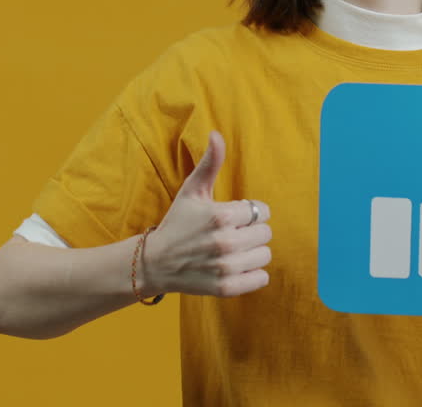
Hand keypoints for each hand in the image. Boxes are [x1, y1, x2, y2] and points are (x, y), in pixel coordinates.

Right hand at [143, 131, 272, 296]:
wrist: (155, 263)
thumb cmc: (178, 223)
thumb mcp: (192, 190)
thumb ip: (210, 162)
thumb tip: (216, 134)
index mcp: (221, 215)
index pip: (261, 212)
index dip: (249, 213)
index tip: (233, 217)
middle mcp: (225, 242)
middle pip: (266, 233)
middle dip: (251, 232)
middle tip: (231, 234)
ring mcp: (226, 267)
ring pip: (265, 255)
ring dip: (252, 252)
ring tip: (233, 250)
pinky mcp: (226, 288)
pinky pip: (261, 278)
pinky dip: (252, 274)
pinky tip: (235, 266)